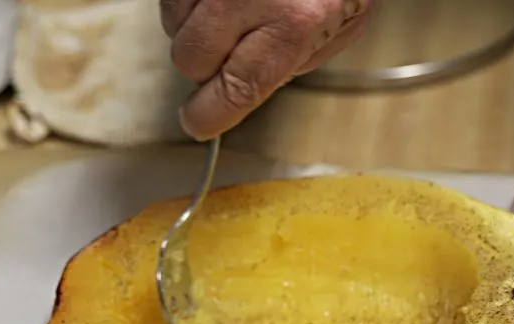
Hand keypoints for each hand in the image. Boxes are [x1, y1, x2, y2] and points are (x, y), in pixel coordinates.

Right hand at [161, 0, 372, 139]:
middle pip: (192, 60)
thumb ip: (292, 65)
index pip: (235, 88)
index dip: (209, 114)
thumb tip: (240, 96)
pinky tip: (220, 0)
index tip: (199, 121)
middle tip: (234, 53)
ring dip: (196, 29)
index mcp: (293, 23)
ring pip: (173, 25)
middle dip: (207, 66)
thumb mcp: (340, 28)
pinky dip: (190, 3)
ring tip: (234, 14)